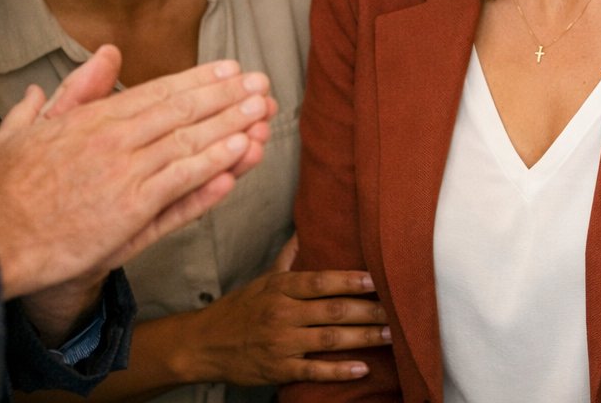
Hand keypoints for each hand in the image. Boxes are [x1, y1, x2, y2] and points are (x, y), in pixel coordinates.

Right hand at [0, 49, 274, 303]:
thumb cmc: (1, 190)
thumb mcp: (25, 126)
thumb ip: (71, 92)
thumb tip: (100, 58)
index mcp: (92, 119)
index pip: (158, 91)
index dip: (199, 80)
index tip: (229, 70)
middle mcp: (114, 140)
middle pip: (183, 111)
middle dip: (227, 96)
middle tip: (261, 84)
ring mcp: (125, 175)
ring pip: (190, 143)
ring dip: (231, 126)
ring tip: (263, 113)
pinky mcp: (130, 211)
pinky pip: (182, 184)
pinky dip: (213, 167)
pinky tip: (240, 155)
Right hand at [186, 237, 388, 384]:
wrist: (203, 344)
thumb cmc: (239, 308)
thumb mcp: (263, 278)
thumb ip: (289, 257)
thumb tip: (304, 231)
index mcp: (280, 287)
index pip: (321, 280)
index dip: (350, 280)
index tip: (377, 280)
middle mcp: (282, 313)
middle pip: (333, 310)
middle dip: (368, 310)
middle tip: (396, 309)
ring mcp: (281, 343)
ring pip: (329, 339)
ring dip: (363, 337)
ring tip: (389, 334)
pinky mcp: (279, 369)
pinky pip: (314, 370)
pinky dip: (339, 370)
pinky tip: (362, 368)